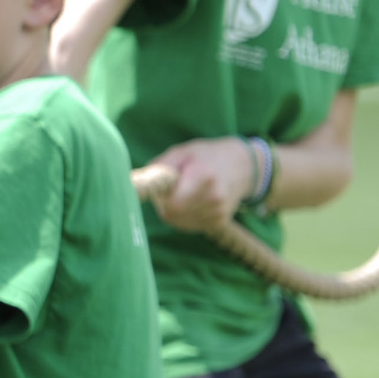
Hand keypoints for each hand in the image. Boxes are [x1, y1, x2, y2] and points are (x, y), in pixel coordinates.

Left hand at [143, 137, 257, 232]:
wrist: (242, 166)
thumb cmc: (205, 156)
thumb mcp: (181, 152)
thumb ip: (159, 168)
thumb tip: (136, 183)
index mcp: (203, 178)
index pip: (172, 205)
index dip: (160, 198)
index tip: (163, 187)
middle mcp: (213, 199)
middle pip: (172, 215)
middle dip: (164, 203)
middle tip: (172, 188)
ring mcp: (218, 213)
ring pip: (178, 222)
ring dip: (173, 210)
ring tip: (185, 192)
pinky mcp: (218, 223)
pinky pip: (188, 225)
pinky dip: (184, 215)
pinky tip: (193, 201)